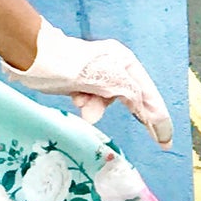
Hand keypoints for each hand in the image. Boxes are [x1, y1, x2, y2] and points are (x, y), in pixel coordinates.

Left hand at [2, 19, 174, 149]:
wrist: (35, 60)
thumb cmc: (70, 65)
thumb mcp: (107, 78)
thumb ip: (130, 92)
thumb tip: (143, 108)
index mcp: (125, 62)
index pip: (147, 94)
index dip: (159, 118)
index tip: (165, 140)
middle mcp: (115, 67)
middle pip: (131, 98)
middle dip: (135, 115)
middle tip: (159, 141)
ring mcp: (98, 75)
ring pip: (109, 102)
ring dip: (97, 107)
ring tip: (83, 102)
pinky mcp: (83, 84)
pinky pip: (93, 102)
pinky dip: (87, 104)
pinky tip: (77, 99)